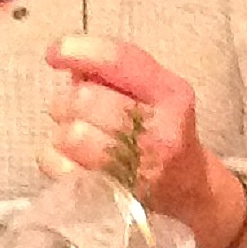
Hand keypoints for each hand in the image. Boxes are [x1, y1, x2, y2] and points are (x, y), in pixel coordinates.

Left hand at [41, 33, 246, 247]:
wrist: (192, 195)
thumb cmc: (164, 135)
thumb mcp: (156, 95)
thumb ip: (116, 73)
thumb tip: (68, 59)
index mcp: (172, 95)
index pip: (120, 61)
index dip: (80, 51)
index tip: (54, 52)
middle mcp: (160, 131)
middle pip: (86, 99)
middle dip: (68, 101)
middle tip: (74, 111)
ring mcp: (139, 168)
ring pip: (70, 134)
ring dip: (62, 131)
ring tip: (75, 134)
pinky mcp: (116, 197)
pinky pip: (60, 166)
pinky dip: (53, 158)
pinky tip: (70, 158)